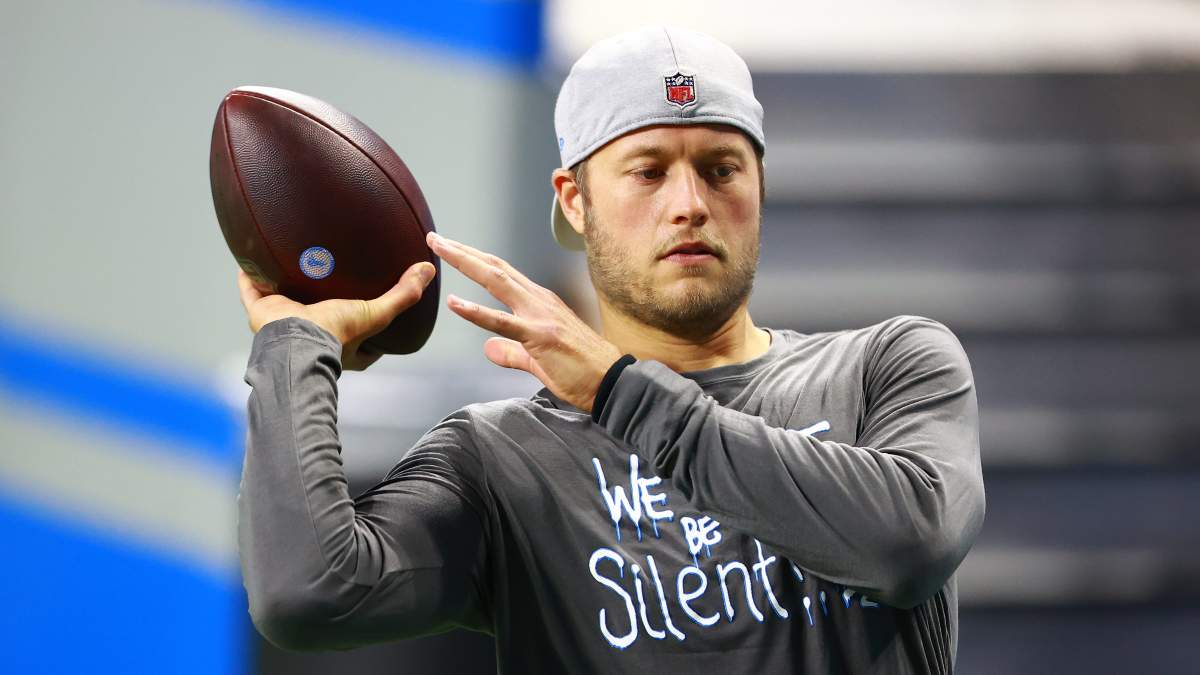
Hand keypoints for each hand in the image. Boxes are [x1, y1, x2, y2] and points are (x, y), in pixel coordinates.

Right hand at [236, 262, 435, 370]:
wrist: (296, 343)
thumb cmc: (337, 336)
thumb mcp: (376, 314)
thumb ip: (403, 295)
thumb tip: (428, 270)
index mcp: (341, 345)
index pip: (360, 338)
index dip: (367, 322)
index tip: (374, 306)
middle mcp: (311, 335)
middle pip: (319, 314)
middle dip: (323, 299)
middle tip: (330, 276)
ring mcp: (284, 323)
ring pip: (284, 300)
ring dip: (286, 284)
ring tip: (292, 260)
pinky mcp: (261, 312)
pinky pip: (252, 290)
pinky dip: (249, 277)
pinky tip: (249, 259)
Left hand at [426, 231, 622, 412]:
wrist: (613, 381)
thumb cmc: (584, 370)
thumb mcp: (539, 359)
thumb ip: (512, 352)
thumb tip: (488, 349)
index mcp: (540, 303)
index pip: (501, 274)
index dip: (475, 260)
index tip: (451, 249)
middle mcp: (538, 301)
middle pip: (495, 268)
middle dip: (463, 252)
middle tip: (435, 239)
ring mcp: (539, 316)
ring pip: (496, 281)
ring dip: (465, 263)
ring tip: (439, 251)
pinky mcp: (539, 337)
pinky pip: (502, 322)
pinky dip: (476, 310)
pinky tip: (454, 302)